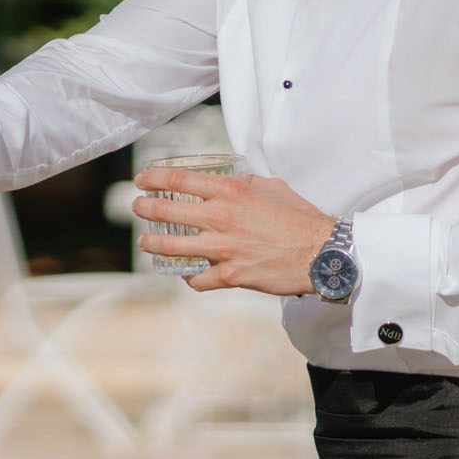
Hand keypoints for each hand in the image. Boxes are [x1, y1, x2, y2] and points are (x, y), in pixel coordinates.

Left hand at [132, 168, 333, 294]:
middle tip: (138, 207)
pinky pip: (197, 279)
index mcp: (230, 191)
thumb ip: (247, 183)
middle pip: (166, 212)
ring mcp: (223, 249)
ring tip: (146, 242)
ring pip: (172, 248)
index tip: (142, 180)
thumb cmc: (299, 217)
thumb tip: (234, 181)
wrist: (320, 252)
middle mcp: (221, 217)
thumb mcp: (272, 187)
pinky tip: (186, 274)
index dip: (153, 179)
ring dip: (153, 244)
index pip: (178, 180)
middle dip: (145, 209)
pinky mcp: (230, 275)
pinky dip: (189, 277)